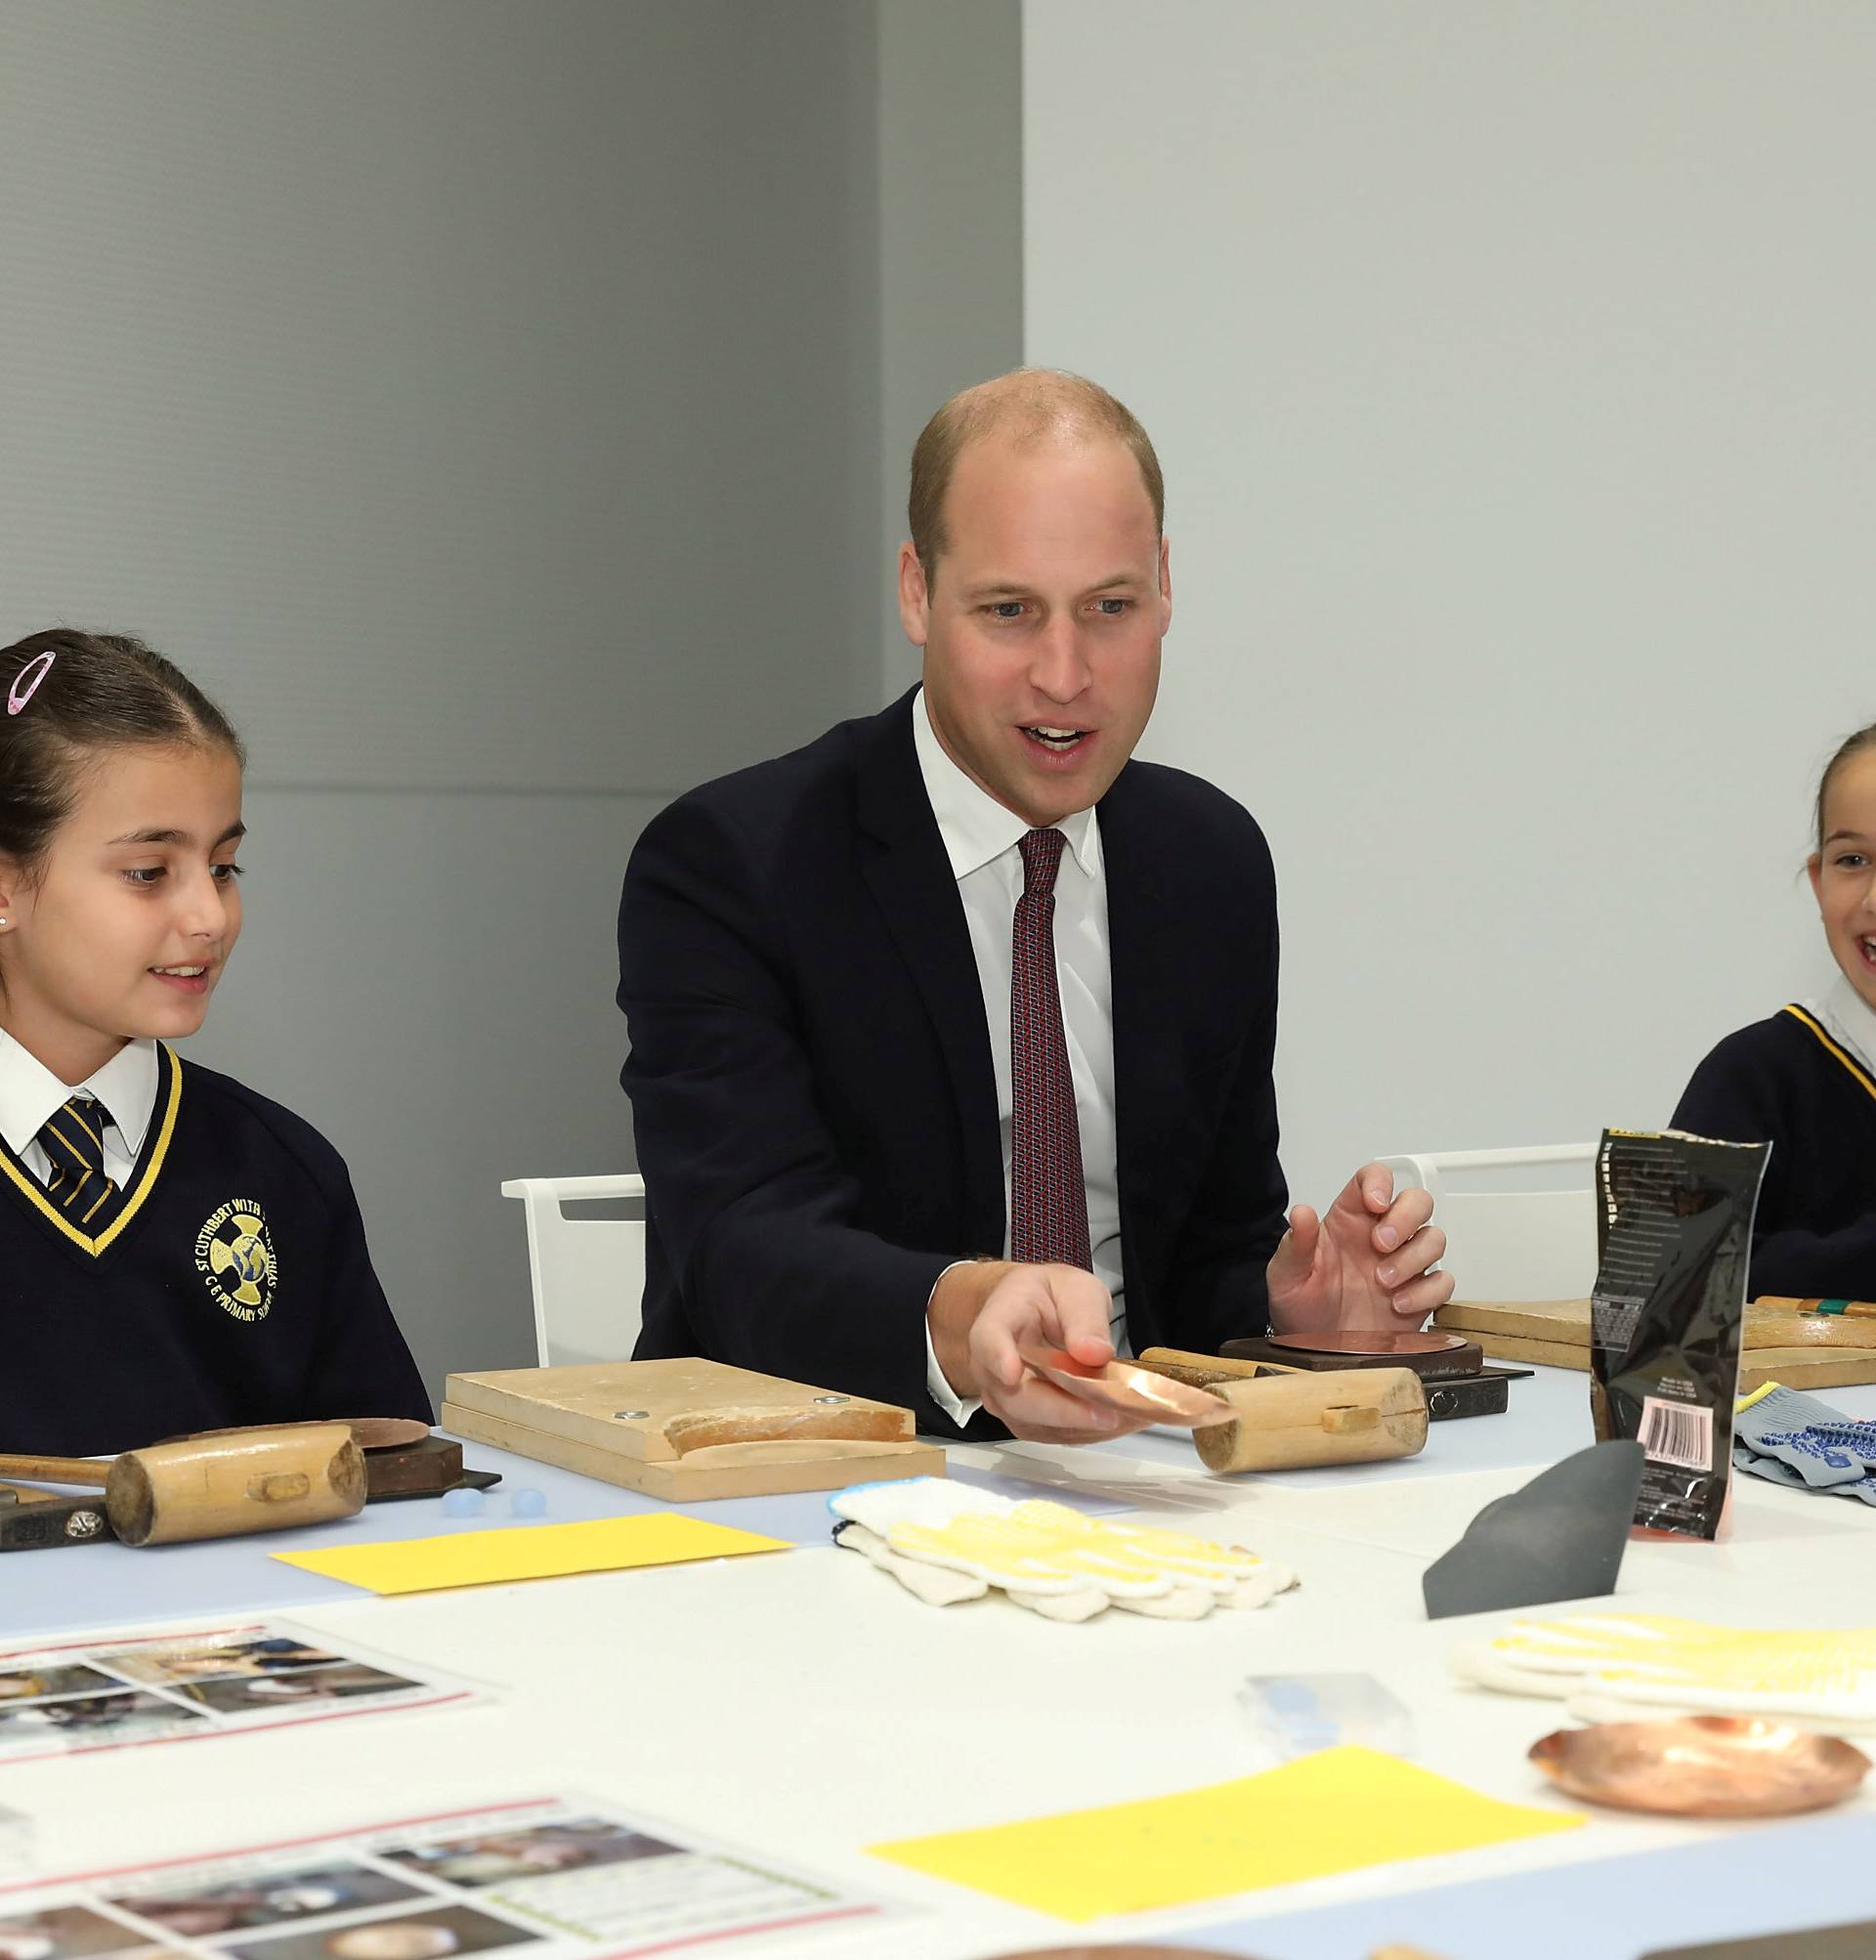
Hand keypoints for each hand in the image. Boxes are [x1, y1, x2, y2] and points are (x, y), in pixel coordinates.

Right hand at [928, 1260, 1150, 1442]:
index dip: (997, 1358)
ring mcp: (1005, 1396)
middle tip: (1108, 1412)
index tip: (1012, 1374)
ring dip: (1079, 1426)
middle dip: (1062, 1409)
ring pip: (1033, 1423)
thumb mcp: (1076, 1289)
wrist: (1033, 1311)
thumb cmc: (1051, 1297)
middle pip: (1014, 1396)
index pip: (988, 1340)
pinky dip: (1085, 1431)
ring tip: (1125, 1417)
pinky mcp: (1025, 1419)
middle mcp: (992, 1365)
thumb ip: (1085, 1318)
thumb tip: (1094, 1352)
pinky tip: (1118, 1421)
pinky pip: (1050, 1433)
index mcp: (1000, 1319)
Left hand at [1265, 1163, 1451, 1334]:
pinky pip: (1443, 1281)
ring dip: (1414, 1257)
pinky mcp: (1419, 1295)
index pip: (1373, 1179)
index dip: (1380, 1182)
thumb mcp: (1286, 1275)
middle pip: (1417, 1201)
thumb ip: (1295, 1244)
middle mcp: (1380, 1236)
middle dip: (1406, 1217)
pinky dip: (1427, 1292)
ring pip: (1434, 1238)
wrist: (1313, 1347)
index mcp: (1349, 1220)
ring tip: (1384, 1282)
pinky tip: (1398, 1304)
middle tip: (1382, 1244)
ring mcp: (1403, 1264)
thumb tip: (1302, 1212)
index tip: (1375, 1203)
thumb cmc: (1301, 1305)